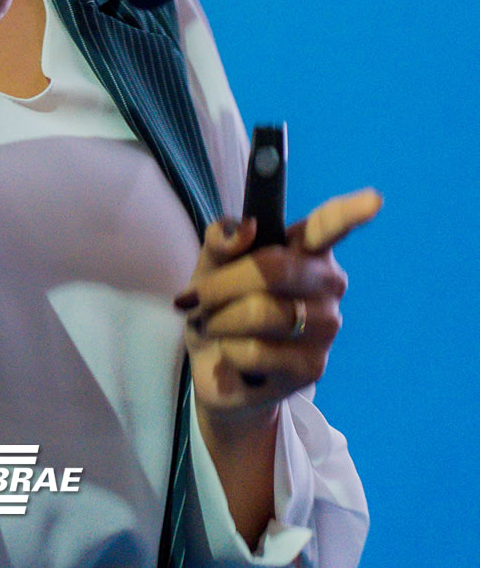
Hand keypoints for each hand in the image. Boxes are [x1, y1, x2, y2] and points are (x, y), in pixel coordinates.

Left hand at [172, 187, 381, 547]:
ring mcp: (325, 326)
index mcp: (305, 247)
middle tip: (193, 298)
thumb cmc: (221, 303)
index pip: (330, 225)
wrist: (217, 366)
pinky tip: (232, 354)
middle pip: (274, 269)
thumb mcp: (210, 264)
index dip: (351, 211)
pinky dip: (229, 351)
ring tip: (212, 325)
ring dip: (220, 320)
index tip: (374, 200)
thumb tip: (246, 227)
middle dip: (222, 284)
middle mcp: (325, 283)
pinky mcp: (314, 366)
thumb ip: (221, 239)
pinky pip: (258, 351)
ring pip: (262, 312)